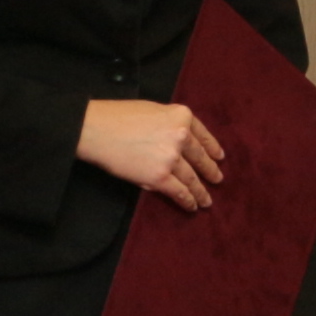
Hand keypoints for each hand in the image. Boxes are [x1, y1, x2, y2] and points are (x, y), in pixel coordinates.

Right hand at [79, 100, 227, 211]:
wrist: (96, 130)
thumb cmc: (117, 117)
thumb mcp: (153, 110)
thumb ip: (170, 123)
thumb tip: (178, 141)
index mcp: (182, 116)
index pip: (203, 135)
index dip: (212, 148)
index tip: (219, 157)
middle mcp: (181, 136)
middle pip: (200, 158)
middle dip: (211, 171)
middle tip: (218, 179)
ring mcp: (171, 158)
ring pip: (192, 178)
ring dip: (201, 191)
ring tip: (207, 200)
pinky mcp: (159, 177)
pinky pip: (179, 192)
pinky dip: (188, 200)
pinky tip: (193, 206)